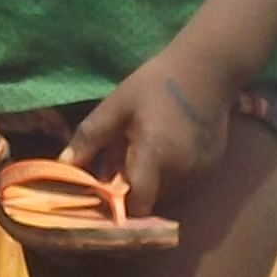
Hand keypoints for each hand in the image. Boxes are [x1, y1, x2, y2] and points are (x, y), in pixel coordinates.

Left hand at [70, 55, 229, 220]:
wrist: (208, 67)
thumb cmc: (157, 83)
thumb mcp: (118, 104)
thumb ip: (91, 137)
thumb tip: (64, 164)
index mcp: (155, 155)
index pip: (138, 205)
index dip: (121, 210)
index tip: (105, 201)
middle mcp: (181, 171)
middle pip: (151, 199)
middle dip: (133, 190)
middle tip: (119, 166)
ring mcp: (200, 170)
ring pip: (168, 192)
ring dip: (152, 182)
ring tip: (143, 153)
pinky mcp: (212, 165)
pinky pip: (184, 181)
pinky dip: (170, 173)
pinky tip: (166, 148)